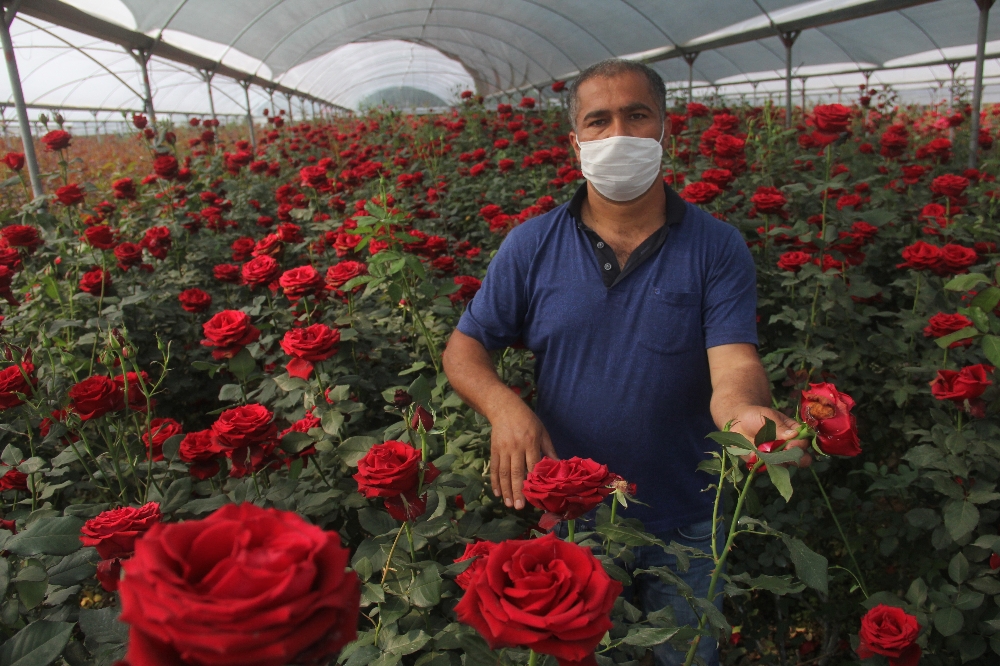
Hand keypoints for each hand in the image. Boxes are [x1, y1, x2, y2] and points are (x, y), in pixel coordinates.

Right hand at [489, 393, 558, 508]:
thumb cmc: (528, 420)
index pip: (532, 465)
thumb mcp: (542, 432)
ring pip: (504, 473)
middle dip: (517, 491)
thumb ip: (549, 450)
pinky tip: (497, 493)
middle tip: (520, 507)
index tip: (536, 495)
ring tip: (508, 504)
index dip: (533, 481)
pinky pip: (494, 468)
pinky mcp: (494, 450)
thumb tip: (559, 466)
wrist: (504, 408)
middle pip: (516, 472)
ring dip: (506, 490)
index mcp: (530, 442)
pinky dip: (495, 481)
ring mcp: (503, 449)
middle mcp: (516, 447)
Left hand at [728, 405, 811, 468]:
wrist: (738, 422)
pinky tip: (756, 456)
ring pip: (786, 466)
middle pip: (802, 458)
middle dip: (796, 457)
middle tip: (785, 452)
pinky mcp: (766, 464)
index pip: (805, 441)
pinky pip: (769, 469)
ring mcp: (778, 457)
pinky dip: (764, 464)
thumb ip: (781, 427)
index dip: (800, 444)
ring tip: (767, 452)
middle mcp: (789, 447)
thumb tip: (794, 435)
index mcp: (794, 433)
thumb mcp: (769, 417)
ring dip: (779, 461)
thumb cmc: (757, 416)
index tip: (791, 443)